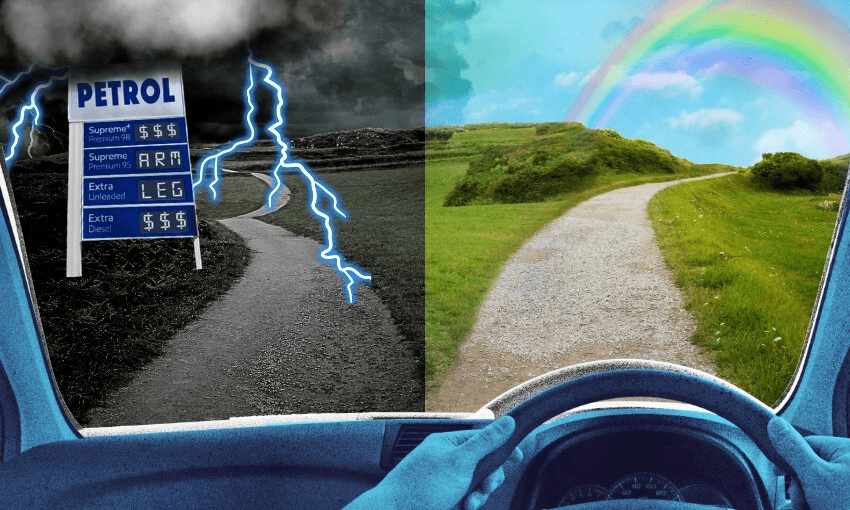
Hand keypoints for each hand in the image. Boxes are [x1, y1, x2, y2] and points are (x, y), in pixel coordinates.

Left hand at [345, 416, 522, 509]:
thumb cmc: (420, 487)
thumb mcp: (459, 461)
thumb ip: (485, 442)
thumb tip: (507, 422)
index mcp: (449, 443)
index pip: (483, 438)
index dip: (501, 448)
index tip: (517, 457)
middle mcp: (447, 459)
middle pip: (483, 464)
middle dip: (488, 480)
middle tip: (484, 488)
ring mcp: (445, 480)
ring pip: (476, 485)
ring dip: (477, 496)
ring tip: (467, 504)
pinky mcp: (443, 498)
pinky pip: (466, 498)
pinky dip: (467, 504)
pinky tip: (461, 508)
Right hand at [768, 416, 849, 509]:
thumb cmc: (849, 505)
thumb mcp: (815, 476)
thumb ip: (793, 449)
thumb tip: (776, 425)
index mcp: (847, 450)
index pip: (806, 445)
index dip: (789, 462)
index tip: (778, 475)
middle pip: (812, 468)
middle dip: (801, 488)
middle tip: (801, 503)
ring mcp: (848, 484)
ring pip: (819, 487)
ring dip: (809, 500)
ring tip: (810, 509)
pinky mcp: (846, 498)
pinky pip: (828, 498)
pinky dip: (820, 505)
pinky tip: (819, 508)